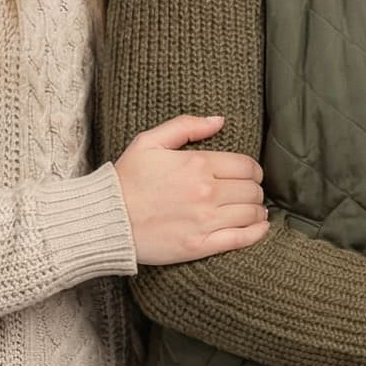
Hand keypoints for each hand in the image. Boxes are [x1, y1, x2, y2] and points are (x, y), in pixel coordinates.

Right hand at [116, 115, 269, 265]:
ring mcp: (204, 220)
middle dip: (254, 190)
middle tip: (248, 193)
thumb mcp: (149, 142)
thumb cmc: (125, 179)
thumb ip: (186, 126)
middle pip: (252, 190)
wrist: (104, 219)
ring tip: (254, 210)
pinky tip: (260, 227)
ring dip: (257, 210)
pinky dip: (257, 233)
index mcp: (198, 164)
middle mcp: (206, 192)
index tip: (249, 175)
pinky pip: (241, 239)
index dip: (253, 170)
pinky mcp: (200, 245)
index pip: (246, 166)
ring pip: (251, 213)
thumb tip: (219, 120)